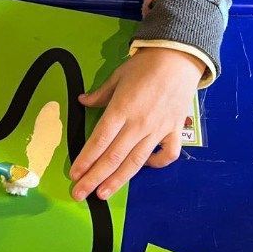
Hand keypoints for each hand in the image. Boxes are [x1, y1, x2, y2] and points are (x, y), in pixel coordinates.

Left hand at [69, 47, 204, 200]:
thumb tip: (82, 101)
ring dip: (117, 180)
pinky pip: (166, 154)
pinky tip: (142, 167)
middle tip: (79, 194)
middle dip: (94, 177)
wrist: (178, 58)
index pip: (99, 140)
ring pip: (135, 162)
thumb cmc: (145, 65)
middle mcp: (138, 124)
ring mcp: (158, 129)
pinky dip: (155, 164)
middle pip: (113, 157)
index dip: (85, 159)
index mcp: (121, 109)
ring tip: (102, 194)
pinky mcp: (174, 130)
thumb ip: (100, 94)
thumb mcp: (117, 75)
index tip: (74, 174)